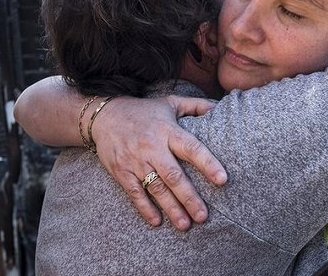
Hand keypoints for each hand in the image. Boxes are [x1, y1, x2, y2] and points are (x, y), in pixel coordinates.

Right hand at [92, 95, 226, 230]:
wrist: (104, 115)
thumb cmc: (143, 111)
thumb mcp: (170, 102)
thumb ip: (196, 106)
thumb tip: (219, 108)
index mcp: (168, 131)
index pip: (192, 148)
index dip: (208, 164)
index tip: (222, 180)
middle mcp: (152, 147)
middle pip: (174, 176)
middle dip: (190, 198)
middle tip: (203, 216)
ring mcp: (135, 161)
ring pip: (156, 188)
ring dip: (171, 208)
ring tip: (185, 225)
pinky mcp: (121, 171)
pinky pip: (135, 192)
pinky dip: (145, 208)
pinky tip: (157, 221)